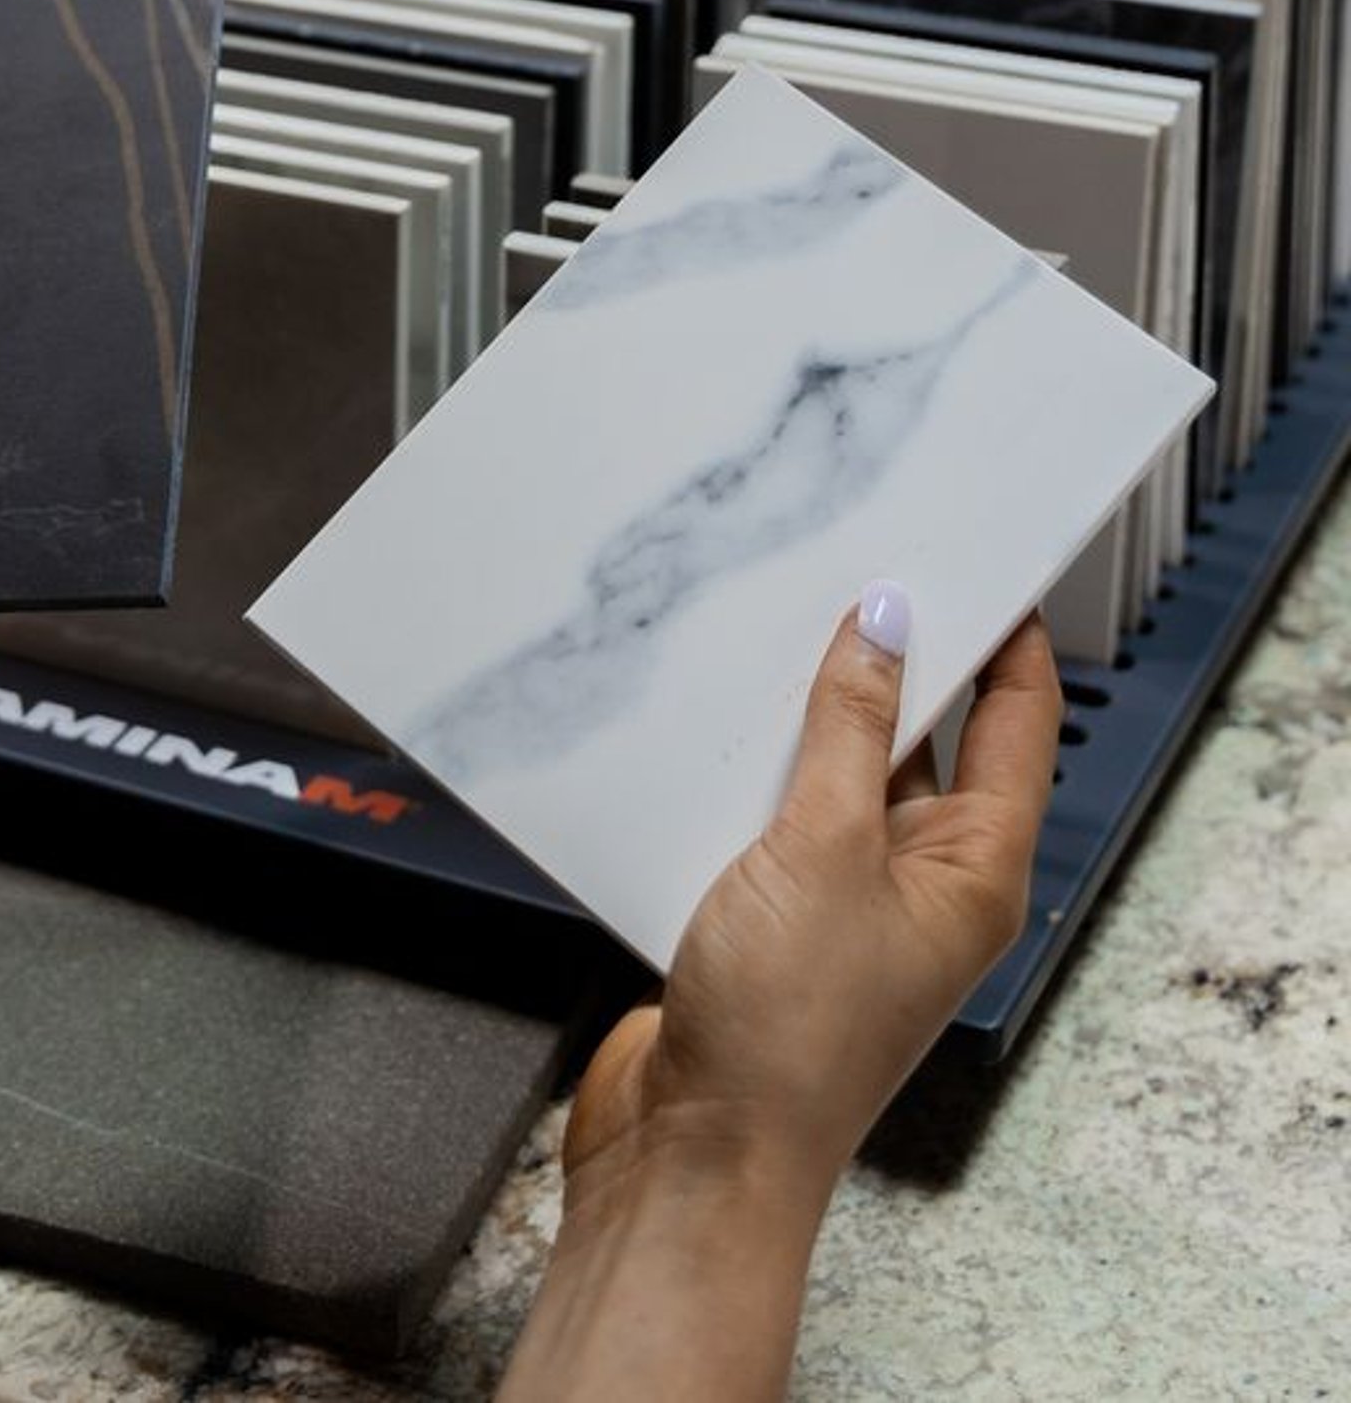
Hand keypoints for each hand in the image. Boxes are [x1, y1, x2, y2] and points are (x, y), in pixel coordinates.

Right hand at [501, 591, 1061, 1402]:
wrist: (692, 1153)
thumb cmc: (785, 1037)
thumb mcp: (823, 849)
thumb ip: (850, 728)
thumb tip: (884, 622)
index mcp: (974, 870)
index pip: (1016, 721)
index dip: (1003, 634)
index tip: (970, 553)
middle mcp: (920, 881)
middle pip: (924, 737)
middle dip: (890, 657)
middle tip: (849, 566)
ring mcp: (844, 898)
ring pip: (838, 768)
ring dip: (805, 711)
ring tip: (767, 627)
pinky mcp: (772, 910)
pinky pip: (774, 809)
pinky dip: (748, 763)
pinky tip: (706, 722)